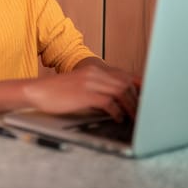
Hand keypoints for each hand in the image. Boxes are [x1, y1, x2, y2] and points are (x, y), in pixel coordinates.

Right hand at [23, 60, 138, 121]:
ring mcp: (90, 82)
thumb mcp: (80, 85)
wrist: (38, 91)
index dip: (139, 85)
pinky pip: (109, 102)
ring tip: (135, 118)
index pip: (124, 75)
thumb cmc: (58, 92)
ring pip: (121, 91)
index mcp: (95, 69)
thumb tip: (116, 100)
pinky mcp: (85, 94)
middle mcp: (95, 72)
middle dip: (138, 98)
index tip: (149, 96)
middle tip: (145, 111)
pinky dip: (117, 111)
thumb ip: (97, 88)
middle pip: (126, 83)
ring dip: (131, 106)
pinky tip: (118, 118)